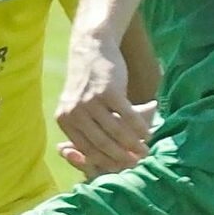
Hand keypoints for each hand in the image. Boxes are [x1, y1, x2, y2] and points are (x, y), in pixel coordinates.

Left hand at [57, 31, 150, 174]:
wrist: (92, 47)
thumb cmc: (89, 82)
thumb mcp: (78, 106)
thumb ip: (87, 129)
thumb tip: (105, 158)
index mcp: (65, 120)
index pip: (87, 149)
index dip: (106, 160)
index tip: (121, 167)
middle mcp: (74, 113)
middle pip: (101, 143)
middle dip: (121, 156)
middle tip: (137, 163)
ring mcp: (90, 102)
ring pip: (116, 132)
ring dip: (133, 144)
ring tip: (146, 150)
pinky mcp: (108, 91)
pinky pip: (128, 116)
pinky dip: (139, 127)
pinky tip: (148, 133)